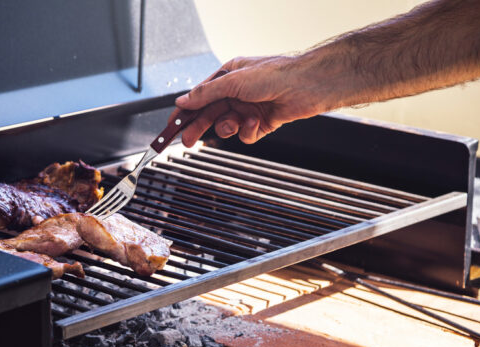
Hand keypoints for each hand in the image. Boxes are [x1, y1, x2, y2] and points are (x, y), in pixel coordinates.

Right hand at [172, 55, 328, 145]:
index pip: (200, 97)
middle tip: (187, 140)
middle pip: (210, 114)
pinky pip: (246, 135)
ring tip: (233, 125)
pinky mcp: (261, 123)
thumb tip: (183, 100)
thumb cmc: (275, 74)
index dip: (186, 111)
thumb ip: (205, 93)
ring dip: (228, 128)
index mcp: (228, 77)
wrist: (307, 86)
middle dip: (199, 127)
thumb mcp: (233, 81)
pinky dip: (248, 131)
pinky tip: (255, 124)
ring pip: (227, 126)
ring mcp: (249, 108)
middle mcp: (237, 92)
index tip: (173, 124)